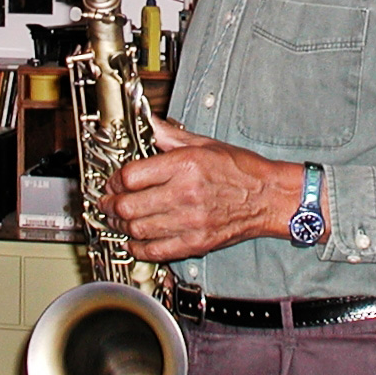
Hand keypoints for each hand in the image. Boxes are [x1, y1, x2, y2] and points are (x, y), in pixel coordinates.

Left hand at [98, 120, 303, 261]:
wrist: (269, 197)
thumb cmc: (242, 170)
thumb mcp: (206, 144)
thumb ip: (171, 136)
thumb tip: (149, 123)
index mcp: (186, 165)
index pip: (132, 175)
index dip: (114, 180)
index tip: (112, 182)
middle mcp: (185, 193)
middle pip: (128, 205)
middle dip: (110, 205)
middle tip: (106, 203)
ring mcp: (190, 222)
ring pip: (137, 229)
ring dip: (120, 226)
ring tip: (117, 220)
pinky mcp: (195, 243)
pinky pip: (155, 251)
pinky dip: (138, 248)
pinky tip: (134, 241)